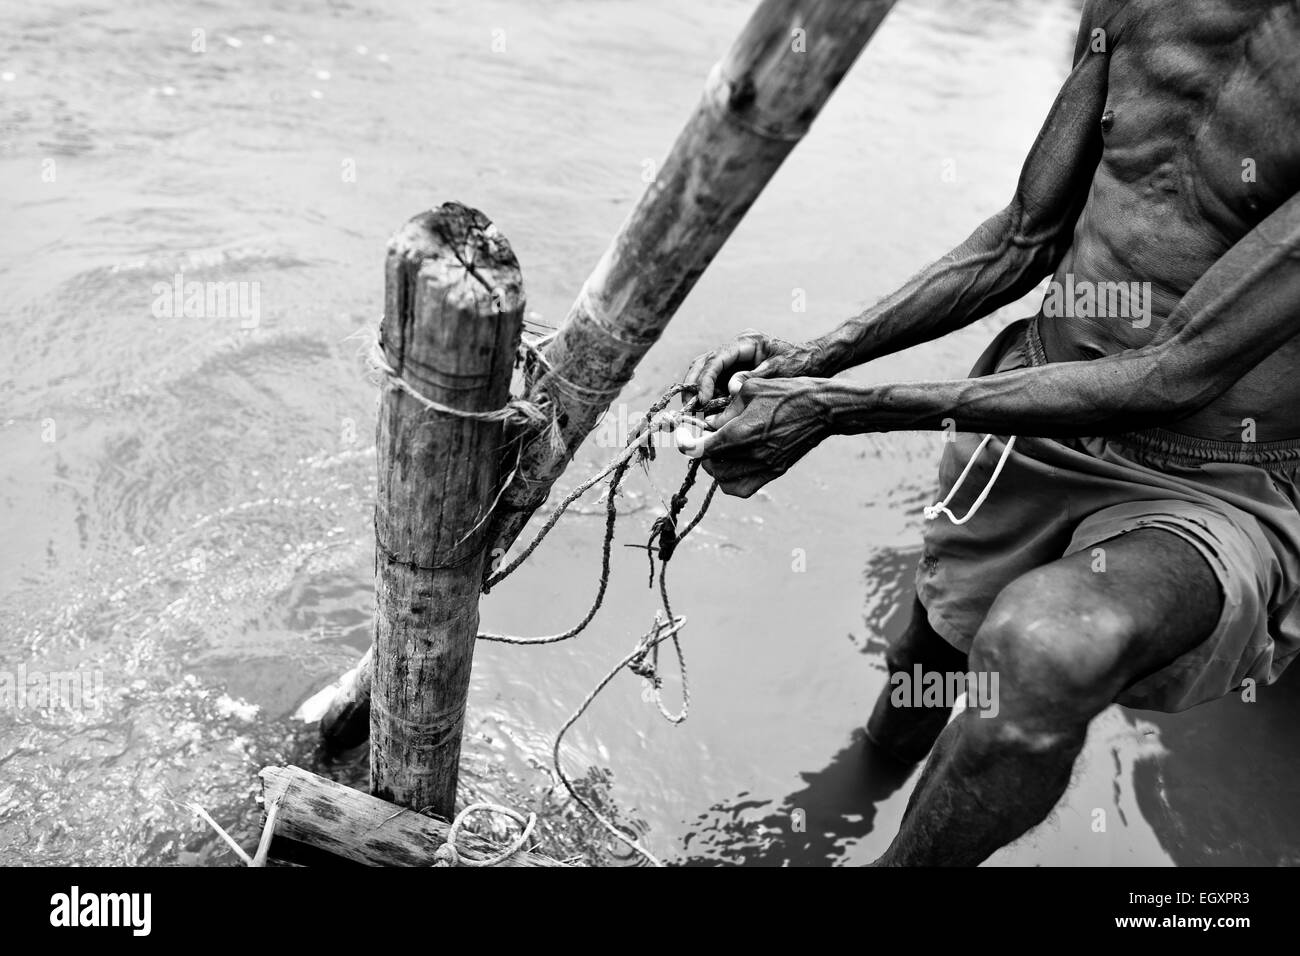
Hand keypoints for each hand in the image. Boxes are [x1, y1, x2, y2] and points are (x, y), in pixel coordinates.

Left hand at [675, 376, 832, 497]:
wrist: (823, 409)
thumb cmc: (788, 392)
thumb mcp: (751, 389)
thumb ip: (725, 409)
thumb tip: (709, 423)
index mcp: (742, 431)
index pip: (701, 447)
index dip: (685, 443)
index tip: (681, 437)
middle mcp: (752, 453)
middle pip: (709, 464)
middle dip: (702, 451)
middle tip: (705, 437)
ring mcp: (764, 466)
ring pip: (723, 479)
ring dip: (715, 465)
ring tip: (719, 449)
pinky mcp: (774, 472)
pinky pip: (741, 488)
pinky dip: (730, 480)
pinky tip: (732, 464)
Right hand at [682, 330, 827, 408]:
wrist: (814, 363)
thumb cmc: (800, 364)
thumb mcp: (779, 371)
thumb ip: (755, 378)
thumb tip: (731, 388)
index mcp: (745, 342)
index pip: (716, 359)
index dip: (706, 379)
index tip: (703, 399)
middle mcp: (735, 349)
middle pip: (703, 363)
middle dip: (693, 384)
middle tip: (688, 406)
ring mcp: (734, 361)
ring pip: (705, 373)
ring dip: (697, 392)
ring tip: (693, 412)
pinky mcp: (735, 374)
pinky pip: (716, 385)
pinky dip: (709, 398)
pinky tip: (706, 413)